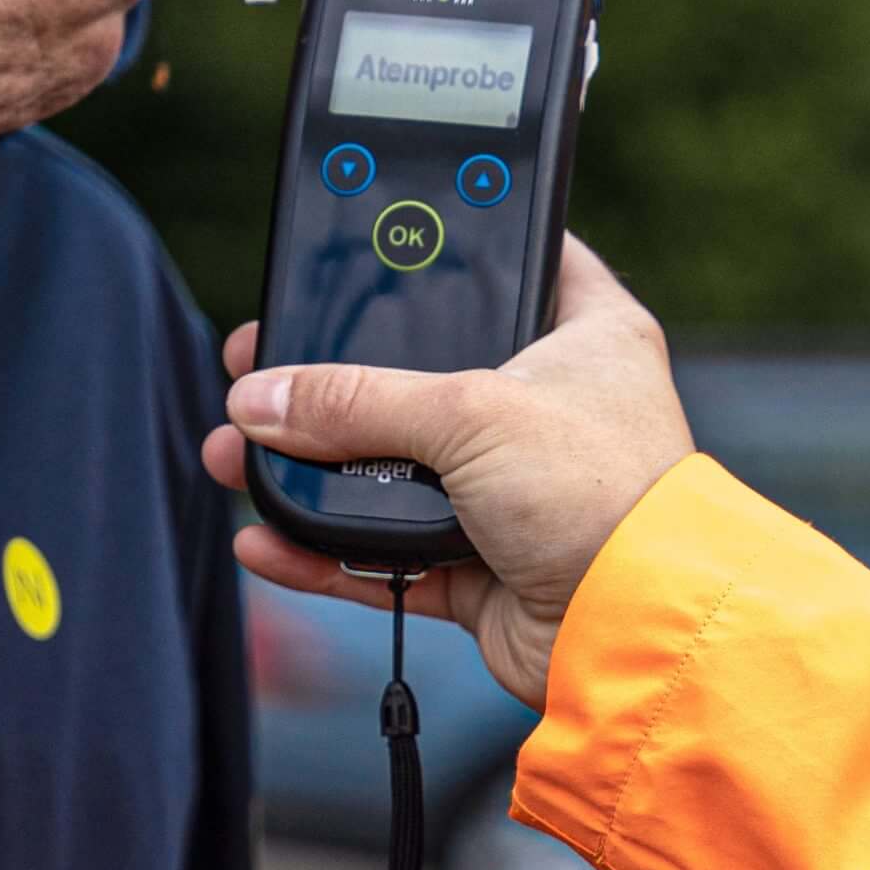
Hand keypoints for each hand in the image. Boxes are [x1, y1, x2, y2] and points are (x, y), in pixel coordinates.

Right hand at [201, 237, 695, 710]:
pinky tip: (265, 538)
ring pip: (392, 467)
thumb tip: (260, 399)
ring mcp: (513, 491)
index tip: (374, 235)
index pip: (519, 258)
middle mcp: (550, 407)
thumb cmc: (601, 497)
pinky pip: (384, 553)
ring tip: (234, 454)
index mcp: (586, 334)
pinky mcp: (483, 567)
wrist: (636, 634)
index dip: (452, 243)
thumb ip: (356, 400)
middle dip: (335, 375)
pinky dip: (325, 552)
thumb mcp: (471, 415)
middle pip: (424, 371)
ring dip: (312, 468)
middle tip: (262, 361)